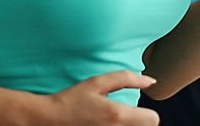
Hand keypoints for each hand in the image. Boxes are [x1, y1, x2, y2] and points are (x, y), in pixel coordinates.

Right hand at [44, 71, 159, 125]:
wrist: (46, 120)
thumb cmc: (72, 99)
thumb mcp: (98, 83)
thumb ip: (127, 78)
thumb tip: (151, 81)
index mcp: (118, 114)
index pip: (153, 120)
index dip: (148, 113)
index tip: (138, 111)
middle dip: (140, 123)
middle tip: (126, 117)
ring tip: (113, 122)